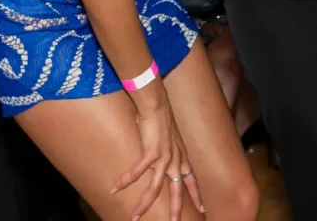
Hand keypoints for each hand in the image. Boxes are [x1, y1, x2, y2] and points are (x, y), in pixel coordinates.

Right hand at [115, 99, 201, 220]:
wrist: (157, 106)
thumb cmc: (161, 119)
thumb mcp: (170, 139)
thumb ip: (168, 151)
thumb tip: (159, 158)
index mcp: (182, 157)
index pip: (192, 180)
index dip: (196, 195)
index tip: (202, 208)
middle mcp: (176, 160)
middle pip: (178, 190)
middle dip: (176, 209)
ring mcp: (164, 158)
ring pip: (155, 189)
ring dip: (144, 204)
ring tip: (135, 217)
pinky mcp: (151, 153)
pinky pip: (136, 173)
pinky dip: (124, 182)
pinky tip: (114, 189)